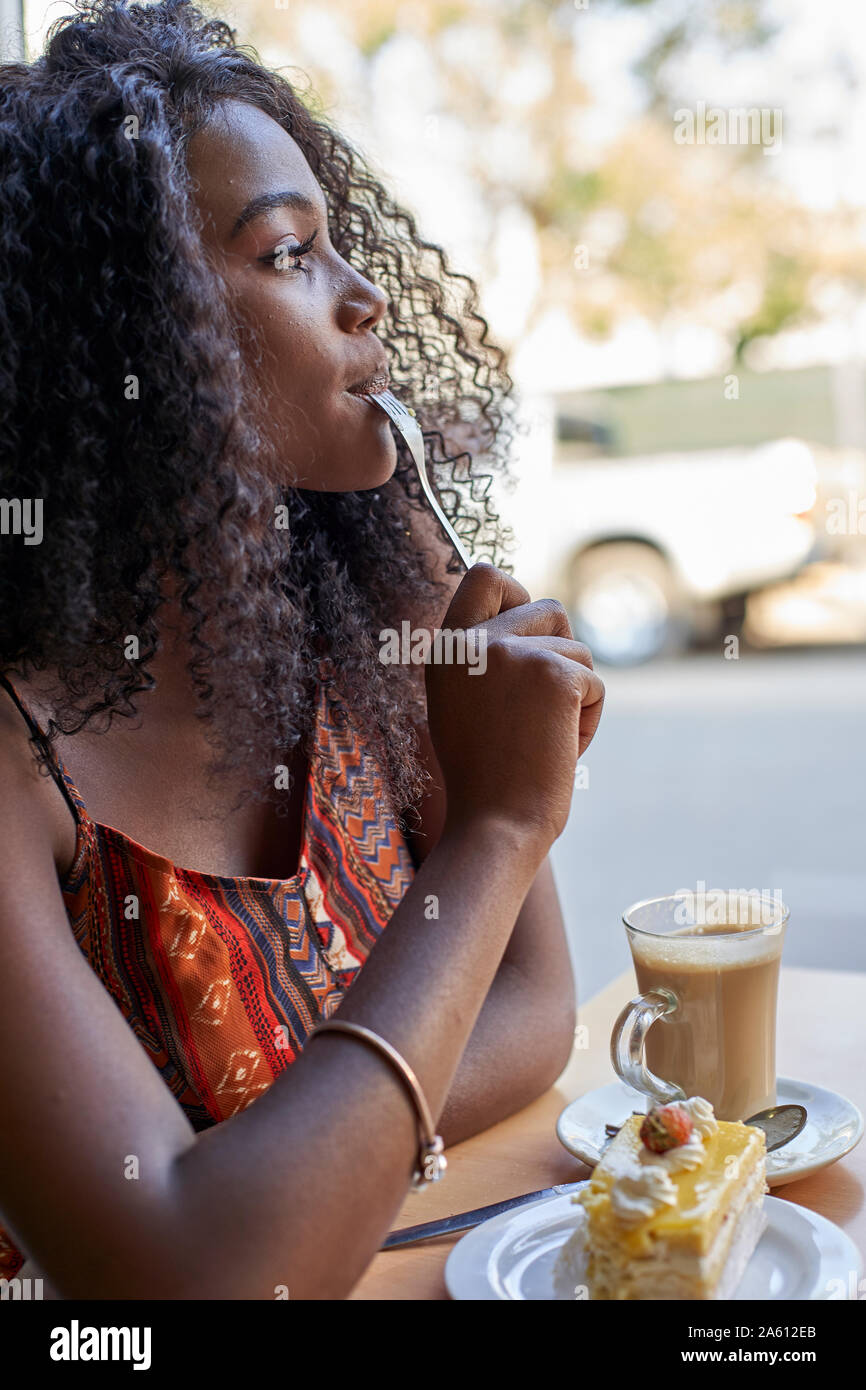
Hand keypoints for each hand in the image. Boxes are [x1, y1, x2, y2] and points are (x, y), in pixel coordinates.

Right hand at [425, 562, 604, 848]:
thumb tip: (531, 619)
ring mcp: (514, 654)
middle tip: (550, 702)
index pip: (484, 575)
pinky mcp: (555, 675)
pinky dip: (589, 719)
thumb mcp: (463, 704)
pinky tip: (560, 752)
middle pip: (549, 609)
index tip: (527, 630)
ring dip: (576, 693)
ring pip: (578, 650)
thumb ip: (484, 659)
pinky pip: (594, 684)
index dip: (517, 593)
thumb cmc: (483, 779)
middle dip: (563, 651)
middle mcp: (474, 642)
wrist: (494, 826)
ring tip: (546, 740)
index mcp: (446, 648)